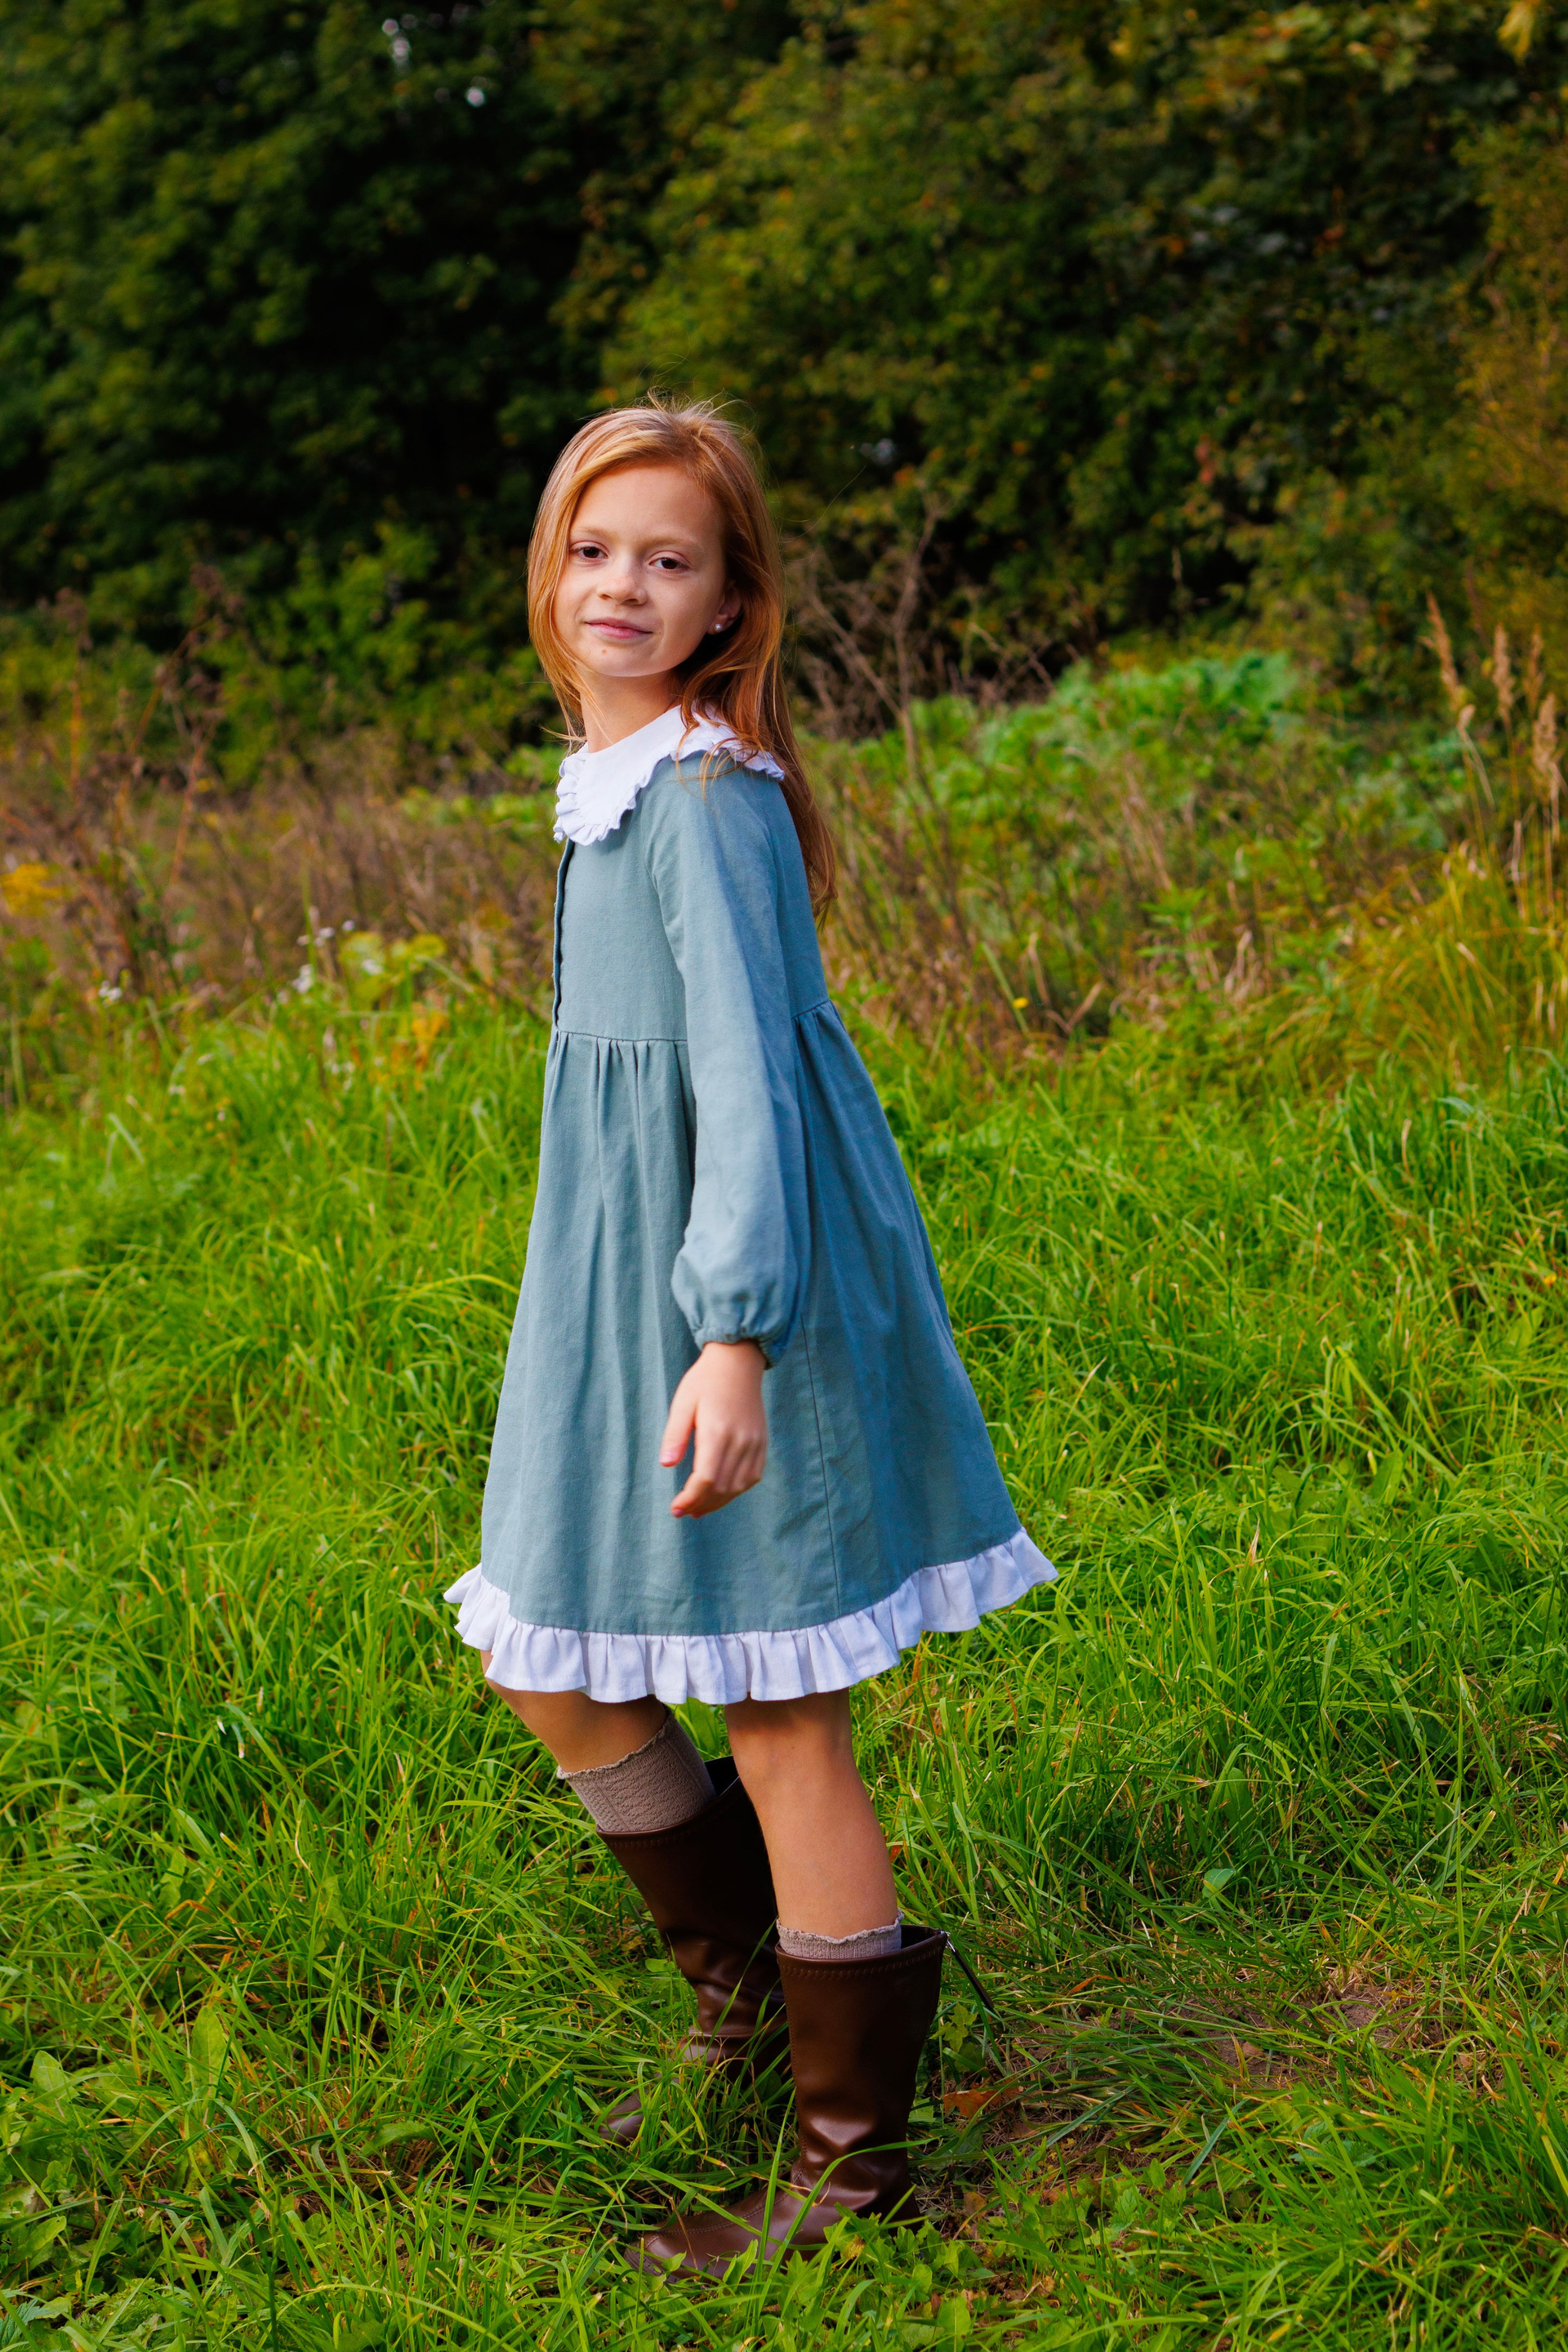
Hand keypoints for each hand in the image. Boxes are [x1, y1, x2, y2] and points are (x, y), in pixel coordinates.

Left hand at [660, 1341, 767, 1518]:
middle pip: (722, 1487)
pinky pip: (752, 1476)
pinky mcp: (761, 1442)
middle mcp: (740, 1440)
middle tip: (683, 1511)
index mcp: (717, 1431)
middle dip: (701, 1504)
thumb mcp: (683, 1402)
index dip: (690, 1498)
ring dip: (719, 1501)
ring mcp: (754, 1443)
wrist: (738, 1362)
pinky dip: (736, 1490)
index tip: (676, 1507)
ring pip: (738, 1486)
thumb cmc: (705, 1381)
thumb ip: (675, 1434)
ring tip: (700, 1508)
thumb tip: (665, 1464)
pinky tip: (721, 1492)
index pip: (705, 1478)